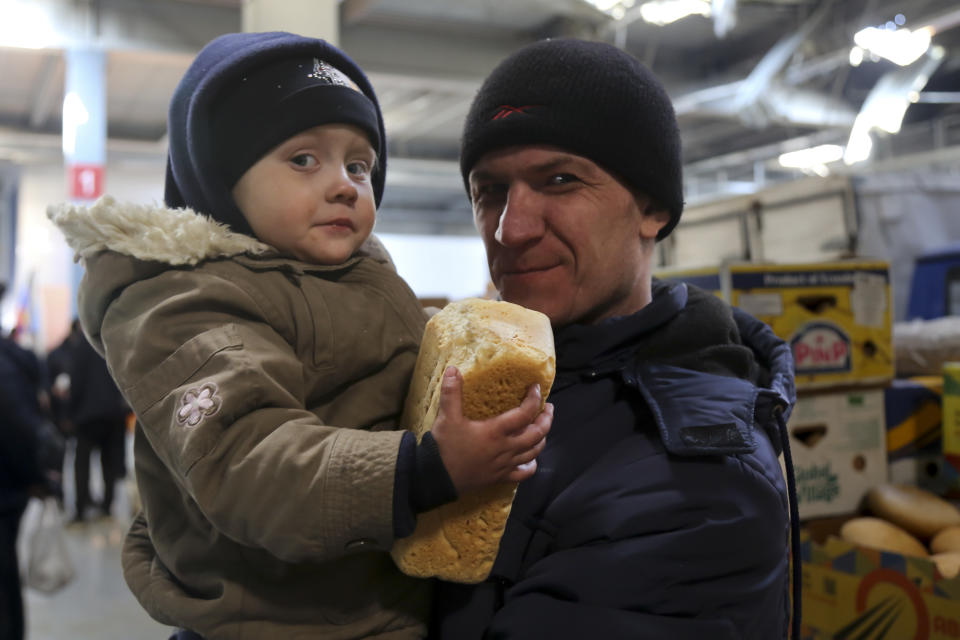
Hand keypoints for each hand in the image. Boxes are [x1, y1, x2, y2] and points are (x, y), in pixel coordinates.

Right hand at [430, 366, 552, 494]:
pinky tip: (532, 460)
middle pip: (537, 434)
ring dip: (542, 439)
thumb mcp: (447, 417)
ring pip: (533, 452)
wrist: (437, 478)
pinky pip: (523, 473)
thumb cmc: (444, 447)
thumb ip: (451, 392)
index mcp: (495, 431)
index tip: (536, 388)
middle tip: (548, 408)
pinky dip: (531, 465)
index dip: (534, 399)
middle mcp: (505, 448)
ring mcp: (505, 465)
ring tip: (542, 428)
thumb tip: (453, 369)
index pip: (524, 414)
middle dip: (546, 419)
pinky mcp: (500, 478)